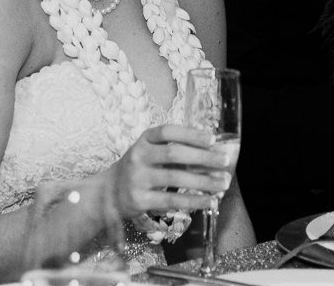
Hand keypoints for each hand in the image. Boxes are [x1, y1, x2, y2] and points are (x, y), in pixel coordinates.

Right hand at [107, 125, 232, 216]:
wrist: (108, 193)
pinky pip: (172, 201)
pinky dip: (194, 201)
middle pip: (174, 154)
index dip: (191, 134)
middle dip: (203, 157)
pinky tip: (210, 201)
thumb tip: (212, 147)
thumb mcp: (151, 152)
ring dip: (204, 181)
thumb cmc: (139, 168)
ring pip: (175, 179)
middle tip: (225, 161)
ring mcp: (137, 179)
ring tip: (223, 183)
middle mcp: (138, 156)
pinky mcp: (139, 200)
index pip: (168, 131)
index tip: (213, 139)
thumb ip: (176, 148)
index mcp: (143, 140)